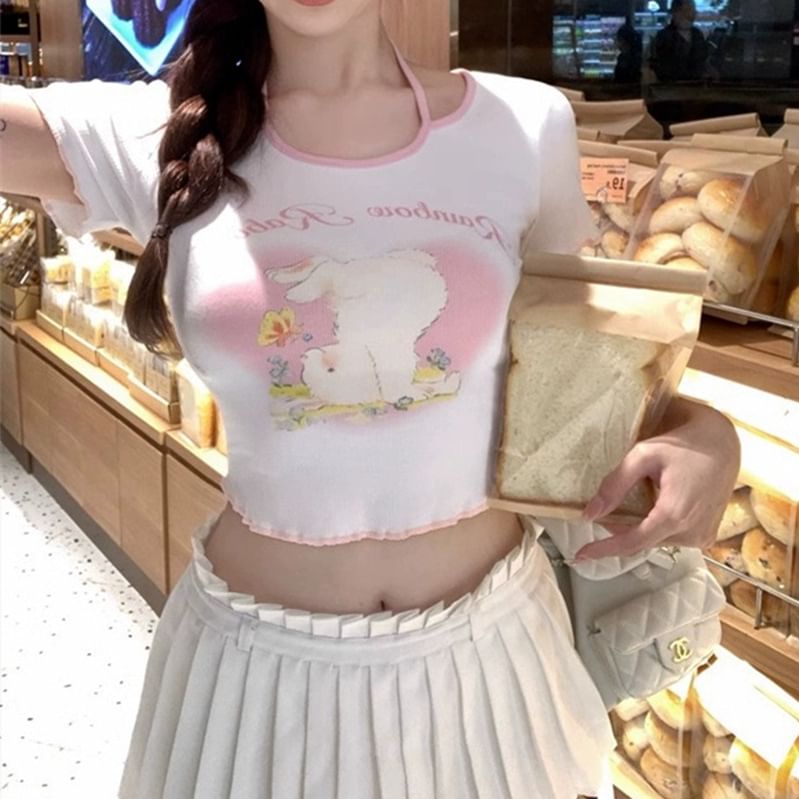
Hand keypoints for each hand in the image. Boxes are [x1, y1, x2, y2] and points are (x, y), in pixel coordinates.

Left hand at [574, 397, 739, 560]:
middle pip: (642, 542)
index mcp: (675, 515)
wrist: (723, 443)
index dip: (604, 549)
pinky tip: (649, 509)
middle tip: (601, 513)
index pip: (632, 542)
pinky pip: (671, 538)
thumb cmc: (683, 445)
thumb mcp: (643, 455)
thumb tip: (589, 513)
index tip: (581, 555)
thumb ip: (615, 485)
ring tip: (625, 508)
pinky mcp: (707, 535)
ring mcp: (702, 536)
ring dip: (637, 529)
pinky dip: (655, 529)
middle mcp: (691, 532)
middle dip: (618, 532)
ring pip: (656, 541)